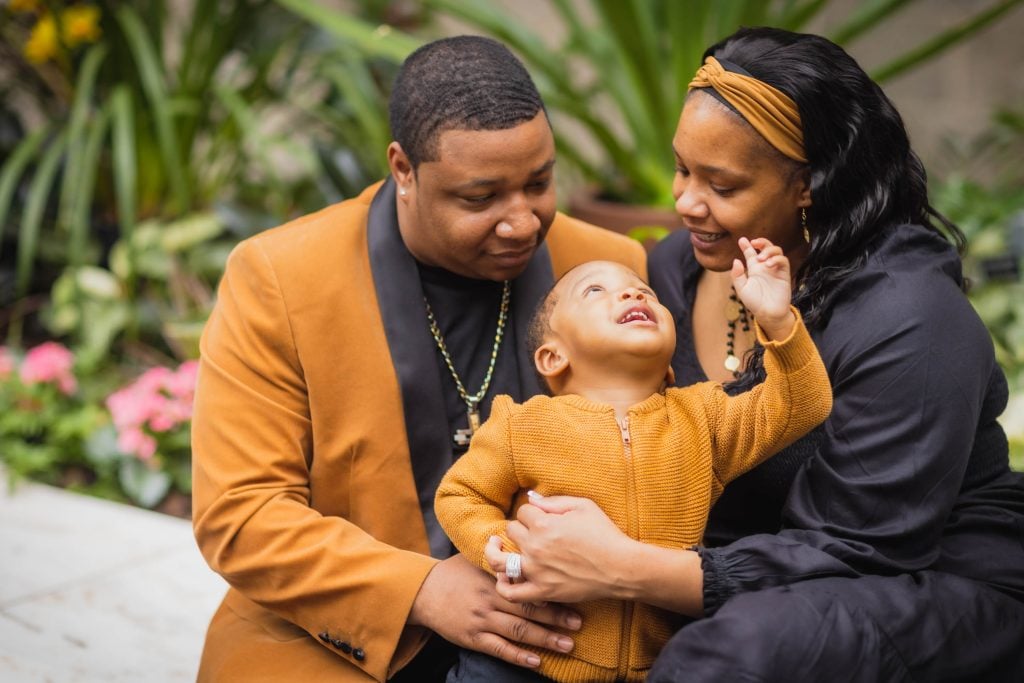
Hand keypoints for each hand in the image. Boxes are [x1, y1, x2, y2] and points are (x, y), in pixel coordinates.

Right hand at [408, 553, 579, 668]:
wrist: (424, 592)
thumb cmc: (455, 572)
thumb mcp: (477, 557)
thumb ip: (501, 555)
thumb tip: (525, 538)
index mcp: (493, 576)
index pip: (526, 582)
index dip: (549, 588)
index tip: (571, 591)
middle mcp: (490, 597)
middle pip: (528, 608)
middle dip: (556, 616)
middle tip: (579, 622)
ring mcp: (482, 619)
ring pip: (518, 630)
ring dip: (545, 638)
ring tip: (568, 644)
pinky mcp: (473, 637)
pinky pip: (499, 648)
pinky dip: (518, 656)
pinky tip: (537, 661)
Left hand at [484, 493, 636, 604]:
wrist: (621, 568)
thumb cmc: (605, 534)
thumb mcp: (583, 506)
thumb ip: (554, 501)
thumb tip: (531, 498)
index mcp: (544, 524)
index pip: (523, 512)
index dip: (532, 513)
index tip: (541, 518)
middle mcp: (535, 547)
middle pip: (511, 531)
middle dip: (520, 528)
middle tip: (530, 532)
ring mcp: (536, 571)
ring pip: (499, 560)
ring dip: (495, 551)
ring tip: (496, 547)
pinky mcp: (542, 592)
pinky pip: (511, 593)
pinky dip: (502, 586)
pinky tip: (504, 577)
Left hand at [730, 236, 794, 338]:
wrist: (768, 313)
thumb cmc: (754, 302)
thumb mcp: (741, 289)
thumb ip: (737, 275)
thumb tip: (736, 260)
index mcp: (754, 269)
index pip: (751, 253)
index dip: (746, 245)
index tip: (742, 240)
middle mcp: (765, 267)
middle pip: (766, 247)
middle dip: (761, 242)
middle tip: (754, 243)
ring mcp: (775, 269)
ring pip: (776, 251)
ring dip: (769, 250)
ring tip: (761, 258)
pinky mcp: (784, 274)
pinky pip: (783, 261)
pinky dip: (776, 259)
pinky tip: (768, 264)